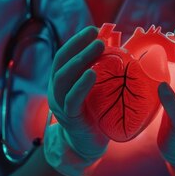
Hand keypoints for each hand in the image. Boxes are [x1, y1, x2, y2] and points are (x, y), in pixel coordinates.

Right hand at [44, 26, 108, 175]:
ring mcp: (60, 105)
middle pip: (62, 63)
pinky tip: (93, 74)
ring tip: (98, 47)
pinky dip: (81, 85)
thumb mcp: (94, 89)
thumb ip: (99, 72)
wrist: (87, 146)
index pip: (63, 56)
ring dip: (81, 60)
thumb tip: (118, 49)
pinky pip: (72, 99)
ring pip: (64, 79)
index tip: (92, 29)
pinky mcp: (70, 119)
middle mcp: (56, 91)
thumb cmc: (93, 113)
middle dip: (78, 46)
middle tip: (97, 35)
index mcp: (60, 82)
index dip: (76, 41)